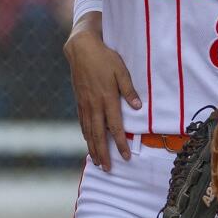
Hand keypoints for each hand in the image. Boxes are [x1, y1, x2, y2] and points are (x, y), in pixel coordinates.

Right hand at [64, 27, 140, 170]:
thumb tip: (138, 107)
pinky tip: (88, 141)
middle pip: (99, 135)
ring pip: (88, 131)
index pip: (115, 127)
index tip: (126, 156)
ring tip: (97, 162)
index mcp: (107, 98)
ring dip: (93, 148)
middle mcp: (95, 104)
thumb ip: (129, 90)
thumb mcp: (121, 71)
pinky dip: (85, 134)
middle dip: (104, 153)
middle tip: (108, 169)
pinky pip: (82, 122)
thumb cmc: (104, 58)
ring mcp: (85, 104)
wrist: (81, 49)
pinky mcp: (79, 100)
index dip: (120, 144)